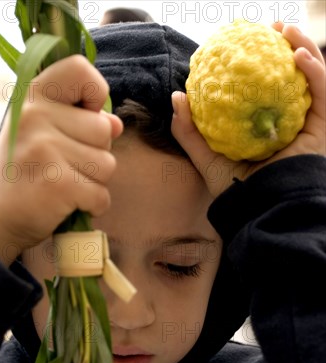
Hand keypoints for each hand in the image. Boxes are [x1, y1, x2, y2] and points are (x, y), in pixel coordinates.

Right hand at [0, 55, 122, 264]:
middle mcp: (37, 116)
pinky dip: (92, 206)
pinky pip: (101, 195)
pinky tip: (68, 204)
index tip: (86, 114)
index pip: (80, 69)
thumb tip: (116, 124)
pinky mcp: (58, 184)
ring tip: (65, 185)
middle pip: (104, 129)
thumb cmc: (24, 173)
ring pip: (108, 164)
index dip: (95, 93)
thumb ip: (80, 122)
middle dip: (95, 154)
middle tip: (64, 166)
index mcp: (33, 97)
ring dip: (94, 182)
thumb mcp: (42, 135)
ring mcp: (47, 149)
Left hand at [171, 23, 324, 197]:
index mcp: (263, 127)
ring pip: (312, 80)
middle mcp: (286, 123)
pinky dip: (316, 72)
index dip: (260, 63)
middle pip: (291, 79)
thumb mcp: (206, 157)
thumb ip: (190, 131)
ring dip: (304, 48)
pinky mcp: (320, 131)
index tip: (247, 43)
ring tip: (286, 30)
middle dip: (285, 47)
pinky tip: (299, 55)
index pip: (265, 88)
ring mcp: (305, 125)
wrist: (259, 210)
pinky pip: (323, 95)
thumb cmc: (235, 191)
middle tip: (271, 28)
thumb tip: (177, 97)